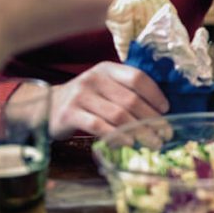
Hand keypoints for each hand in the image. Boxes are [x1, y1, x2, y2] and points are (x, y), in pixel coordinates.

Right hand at [49, 62, 168, 138]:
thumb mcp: (104, 87)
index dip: (155, 94)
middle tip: (165, 133)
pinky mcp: (69, 114)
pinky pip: (99, 126)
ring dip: (140, 131)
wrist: (46, 107)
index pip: (137, 78)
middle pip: (130, 100)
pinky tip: (129, 143)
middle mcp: (94, 79)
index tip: (167, 110)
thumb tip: (161, 111)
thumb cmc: (85, 99)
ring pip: (118, 115)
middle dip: (152, 119)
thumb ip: (126, 92)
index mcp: (107, 69)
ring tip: (153, 142)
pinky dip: (117, 136)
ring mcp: (80, 96)